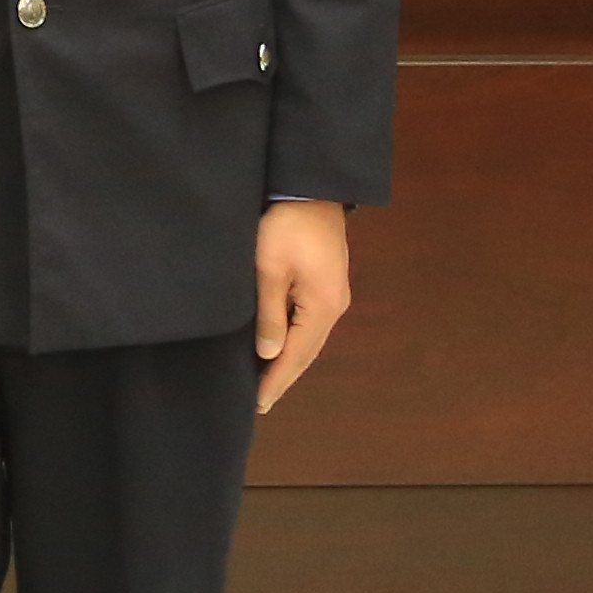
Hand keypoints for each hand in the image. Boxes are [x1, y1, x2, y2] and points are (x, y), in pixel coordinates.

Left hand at [253, 197, 352, 412]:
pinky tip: (280, 349)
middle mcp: (334, 306)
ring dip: (290, 361)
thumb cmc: (285, 225)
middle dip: (283, 377)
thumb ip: (269, 314)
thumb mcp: (269, 269)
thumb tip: (268, 353)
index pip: (296, 355)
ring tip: (267, 382)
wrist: (309, 189)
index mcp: (321, 306)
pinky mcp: (327, 284)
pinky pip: (310, 324)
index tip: (258, 404)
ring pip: (309, 339)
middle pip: (307, 352)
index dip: (275, 380)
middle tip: (260, 402)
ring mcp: (334, 295)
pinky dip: (295, 342)